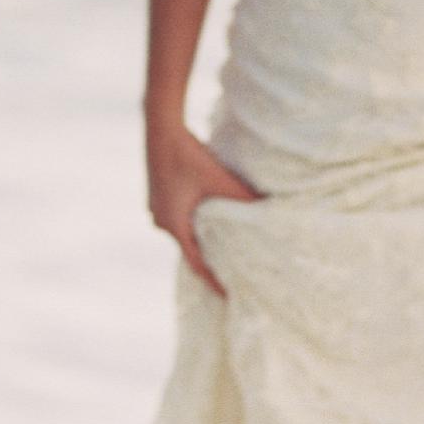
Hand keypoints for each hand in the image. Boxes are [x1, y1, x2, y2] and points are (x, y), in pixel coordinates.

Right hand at [145, 117, 262, 298]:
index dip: (213, 281)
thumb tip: (268, 211)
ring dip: (199, 240)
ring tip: (218, 250)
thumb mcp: (220, 180)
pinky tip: (205, 222)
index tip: (227, 296)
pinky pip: (176, 219)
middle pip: (189, 249)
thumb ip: (243, 199)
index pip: (197, 264)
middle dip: (208, 260)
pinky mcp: (156, 197)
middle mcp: (161, 222)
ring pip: (182, 233)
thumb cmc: (189, 155)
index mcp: (175, 226)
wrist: (160, 128)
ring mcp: (156, 209)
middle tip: (228, 274)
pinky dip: (191, 224)